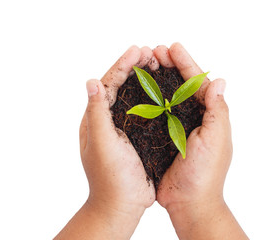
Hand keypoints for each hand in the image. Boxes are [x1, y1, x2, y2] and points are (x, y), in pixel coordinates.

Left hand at [55, 46, 155, 239]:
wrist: (122, 204)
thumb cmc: (110, 176)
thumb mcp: (102, 143)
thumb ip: (96, 112)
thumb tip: (91, 80)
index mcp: (96, 118)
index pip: (108, 84)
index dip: (122, 65)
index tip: (138, 50)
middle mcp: (109, 119)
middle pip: (121, 86)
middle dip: (134, 67)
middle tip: (151, 53)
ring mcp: (124, 127)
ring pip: (135, 96)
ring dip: (145, 79)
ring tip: (159, 64)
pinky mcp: (139, 136)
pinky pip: (146, 111)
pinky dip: (155, 97)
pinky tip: (166, 90)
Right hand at [154, 43, 247, 239]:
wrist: (188, 201)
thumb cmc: (205, 173)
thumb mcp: (215, 139)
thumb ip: (217, 110)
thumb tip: (220, 81)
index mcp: (209, 115)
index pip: (198, 82)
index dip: (186, 63)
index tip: (173, 47)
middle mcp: (194, 117)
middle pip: (181, 85)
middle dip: (170, 66)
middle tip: (155, 51)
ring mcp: (178, 126)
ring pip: (167, 96)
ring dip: (158, 79)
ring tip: (146, 64)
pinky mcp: (163, 137)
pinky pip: (155, 113)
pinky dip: (148, 100)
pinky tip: (138, 90)